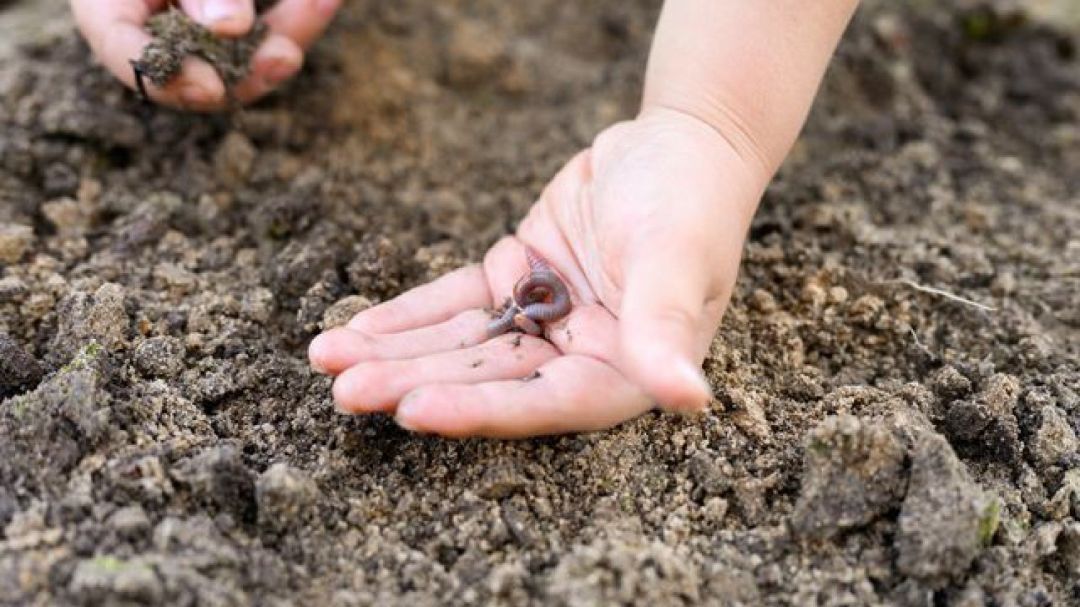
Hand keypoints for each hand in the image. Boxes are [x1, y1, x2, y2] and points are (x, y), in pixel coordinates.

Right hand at [70, 0, 340, 111]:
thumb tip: (230, 28)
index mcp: (110, 12)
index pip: (127, 55)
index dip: (171, 79)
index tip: (210, 88)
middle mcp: (157, 32)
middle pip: (203, 71)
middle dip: (250, 70)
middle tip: (284, 58)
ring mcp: (204, 35)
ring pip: (249, 56)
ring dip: (289, 37)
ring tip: (320, 3)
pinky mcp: (242, 31)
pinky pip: (276, 28)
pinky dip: (302, 16)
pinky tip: (327, 0)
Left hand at [308, 107, 766, 437]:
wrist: (679, 142)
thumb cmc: (692, 200)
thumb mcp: (678, 256)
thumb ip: (666, 326)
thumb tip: (688, 399)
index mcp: (624, 371)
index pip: (544, 402)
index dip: (480, 410)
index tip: (414, 411)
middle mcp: (578, 357)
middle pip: (486, 379)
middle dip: (414, 382)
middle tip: (345, 390)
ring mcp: (543, 322)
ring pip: (460, 345)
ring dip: (395, 352)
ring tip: (326, 358)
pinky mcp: (516, 281)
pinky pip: (455, 303)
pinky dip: (408, 315)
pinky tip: (356, 329)